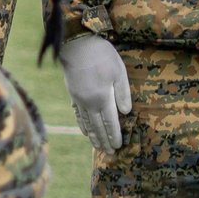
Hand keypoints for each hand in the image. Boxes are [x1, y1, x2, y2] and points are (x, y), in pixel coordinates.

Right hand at [60, 33, 131, 152]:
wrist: (76, 44)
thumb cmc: (101, 55)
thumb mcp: (118, 72)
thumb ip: (123, 93)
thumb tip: (126, 112)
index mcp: (102, 98)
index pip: (110, 123)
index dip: (114, 135)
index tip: (118, 146)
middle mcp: (89, 102)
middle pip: (98, 126)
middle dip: (104, 140)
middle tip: (109, 153)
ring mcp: (79, 99)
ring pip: (86, 122)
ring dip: (93, 136)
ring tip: (97, 146)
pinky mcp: (73, 93)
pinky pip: (78, 114)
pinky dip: (82, 124)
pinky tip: (84, 130)